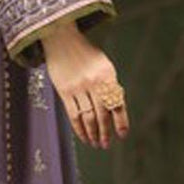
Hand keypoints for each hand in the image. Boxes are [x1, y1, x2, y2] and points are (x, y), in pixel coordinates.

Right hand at [37, 21, 128, 148]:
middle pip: (102, 114)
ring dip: (93, 133)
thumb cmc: (85, 53)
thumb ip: (109, 85)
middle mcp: (94, 82)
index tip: (122, 135)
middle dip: (105, 132)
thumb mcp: (103, 65)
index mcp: (108, 76)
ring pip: (88, 117)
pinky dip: (79, 128)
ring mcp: (78, 87)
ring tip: (95, 143)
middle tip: (106, 144)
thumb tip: (114, 109)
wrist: (61, 39)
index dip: (121, 122)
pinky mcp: (64, 90)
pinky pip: (73, 114)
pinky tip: (83, 136)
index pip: (117, 104)